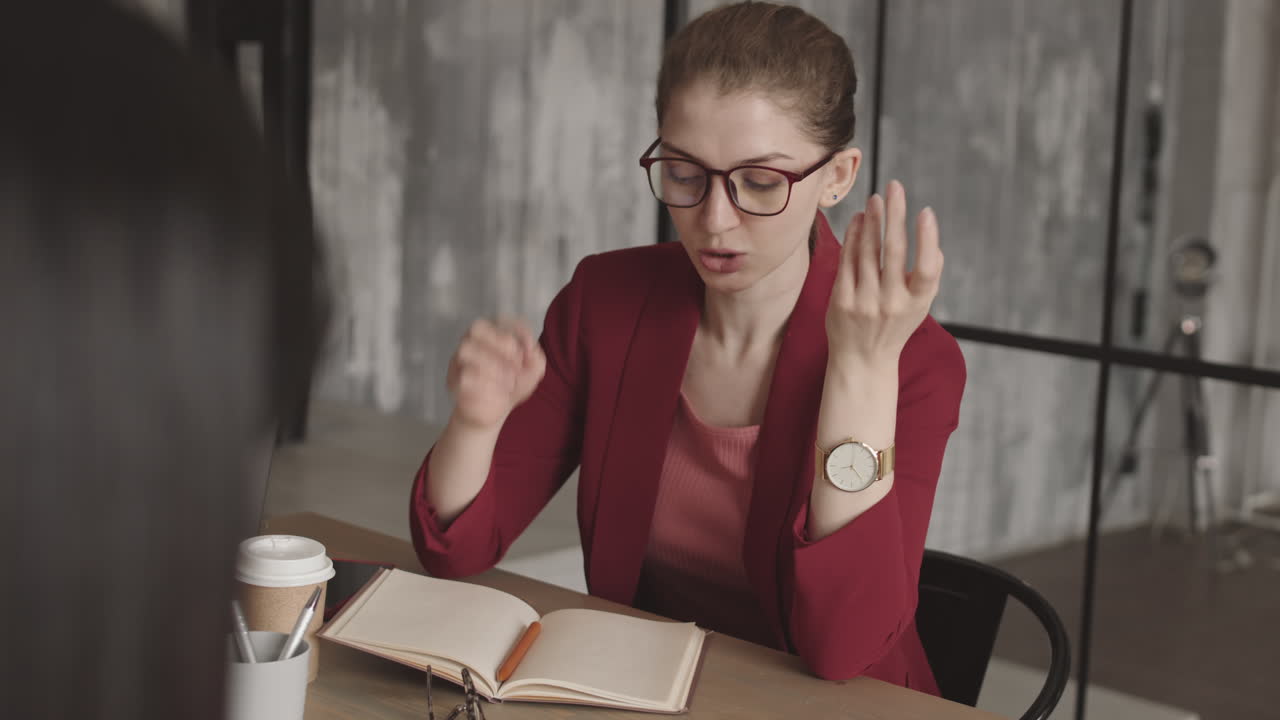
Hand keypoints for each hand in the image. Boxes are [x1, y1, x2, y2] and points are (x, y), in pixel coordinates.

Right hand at [446, 317, 545, 430]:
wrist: (493, 412)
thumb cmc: (511, 385)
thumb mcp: (532, 370)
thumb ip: (535, 355)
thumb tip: (528, 347)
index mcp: (491, 335)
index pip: (498, 319)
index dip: (515, 332)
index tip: (526, 352)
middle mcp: (471, 342)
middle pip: (477, 327)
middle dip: (502, 344)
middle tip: (516, 366)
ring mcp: (459, 360)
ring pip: (466, 349)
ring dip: (494, 366)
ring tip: (509, 382)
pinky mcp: (453, 381)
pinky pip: (464, 376)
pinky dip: (486, 385)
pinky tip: (497, 393)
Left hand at [826, 180, 942, 370]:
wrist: (862, 360)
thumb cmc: (895, 325)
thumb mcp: (920, 306)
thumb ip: (928, 276)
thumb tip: (932, 238)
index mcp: (917, 303)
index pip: (927, 269)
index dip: (928, 239)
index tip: (925, 211)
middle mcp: (892, 303)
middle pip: (894, 252)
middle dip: (895, 215)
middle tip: (895, 187)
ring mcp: (864, 302)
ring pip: (868, 252)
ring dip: (872, 221)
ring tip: (876, 199)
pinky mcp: (841, 300)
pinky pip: (847, 261)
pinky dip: (853, 237)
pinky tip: (859, 220)